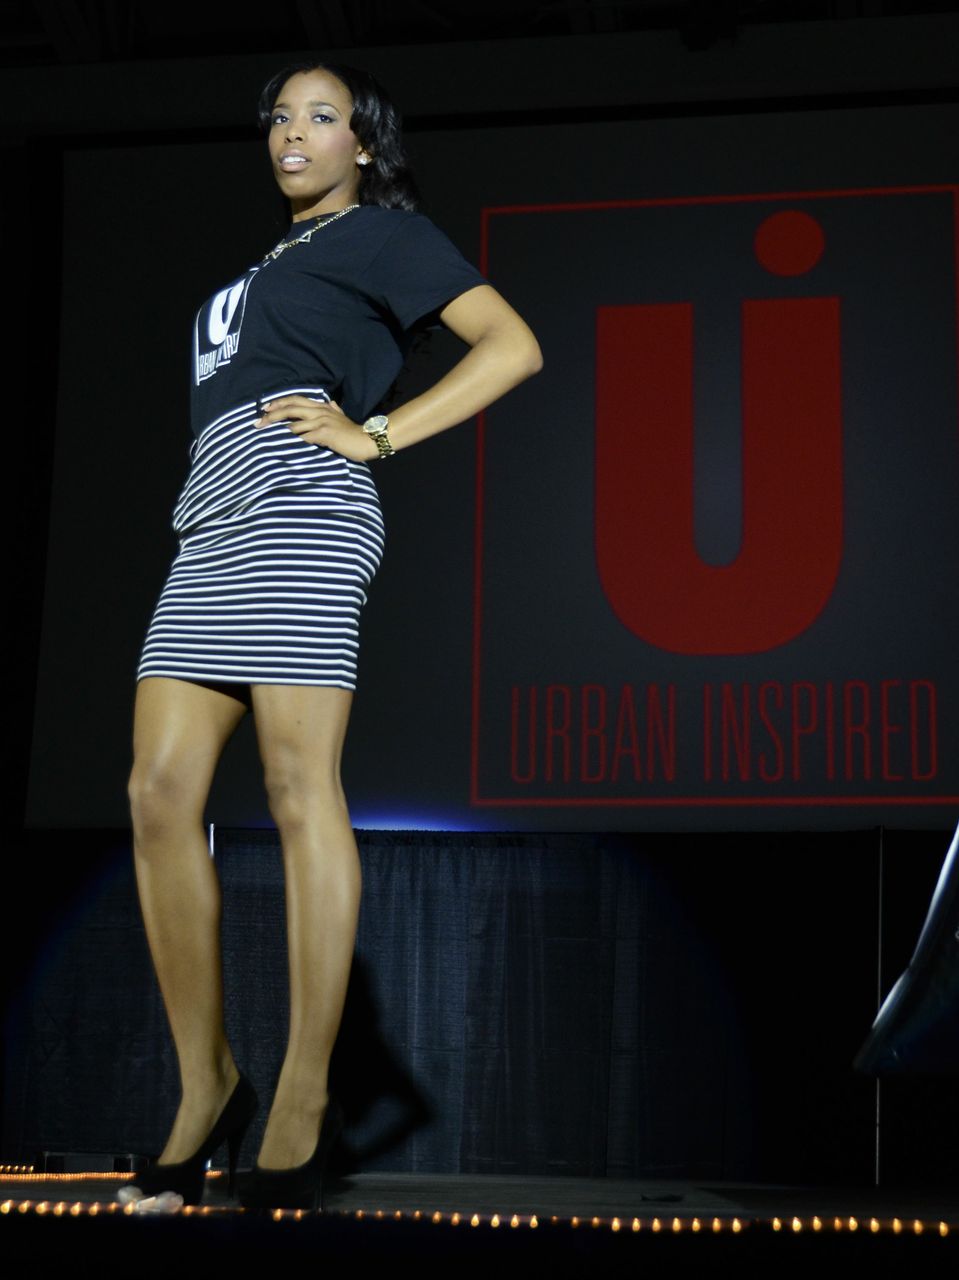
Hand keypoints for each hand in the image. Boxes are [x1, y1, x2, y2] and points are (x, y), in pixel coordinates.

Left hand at [255, 395, 378, 462]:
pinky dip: (295, 440)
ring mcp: (322, 422)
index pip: (295, 400)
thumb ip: (335, 409)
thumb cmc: (352, 432)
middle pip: (291, 408)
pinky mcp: (325, 434)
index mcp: (321, 407)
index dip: (279, 402)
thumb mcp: (342, 417)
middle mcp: (320, 411)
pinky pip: (305, 436)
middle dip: (272, 414)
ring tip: (270, 435)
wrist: (366, 440)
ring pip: (295, 423)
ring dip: (282, 429)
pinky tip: (289, 444)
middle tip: (258, 422)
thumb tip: (331, 403)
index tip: (265, 408)